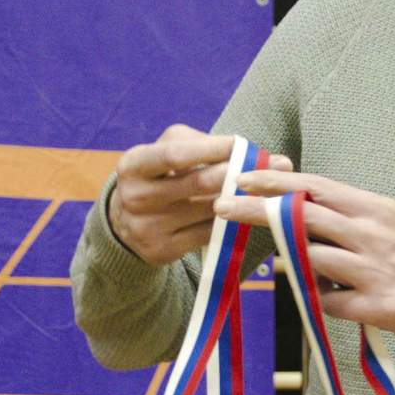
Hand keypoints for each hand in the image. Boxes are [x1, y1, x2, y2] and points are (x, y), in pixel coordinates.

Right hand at [108, 124, 292, 265]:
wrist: (126, 221)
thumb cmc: (158, 175)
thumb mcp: (164, 151)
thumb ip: (198, 143)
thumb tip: (244, 147)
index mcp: (133, 165)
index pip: (175, 155)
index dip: (211, 149)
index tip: (242, 144)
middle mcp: (136, 197)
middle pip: (198, 183)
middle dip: (236, 173)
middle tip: (269, 167)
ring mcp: (147, 227)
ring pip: (209, 210)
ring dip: (241, 198)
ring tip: (265, 188)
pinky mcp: (161, 251)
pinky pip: (208, 234)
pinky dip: (230, 222)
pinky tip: (245, 212)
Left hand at [215, 170, 394, 342]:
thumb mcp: (393, 222)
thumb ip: (351, 216)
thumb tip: (305, 211)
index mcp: (375, 208)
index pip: (315, 187)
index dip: (275, 181)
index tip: (243, 177)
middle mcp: (371, 234)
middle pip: (301, 217)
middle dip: (256, 210)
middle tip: (222, 207)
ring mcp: (371, 271)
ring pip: (308, 259)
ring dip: (287, 261)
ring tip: (276, 263)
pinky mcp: (374, 307)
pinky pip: (327, 302)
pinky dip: (316, 299)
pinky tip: (318, 298)